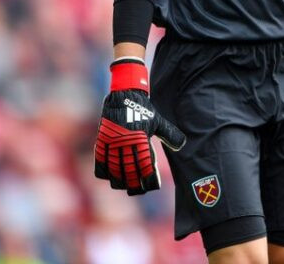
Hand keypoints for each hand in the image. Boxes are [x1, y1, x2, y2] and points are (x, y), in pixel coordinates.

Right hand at [94, 57, 185, 195]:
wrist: (125, 92)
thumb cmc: (143, 108)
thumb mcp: (157, 121)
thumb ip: (169, 134)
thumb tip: (182, 145)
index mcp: (142, 138)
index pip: (146, 165)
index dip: (149, 178)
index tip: (152, 186)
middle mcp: (127, 142)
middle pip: (130, 170)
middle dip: (135, 183)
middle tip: (139, 190)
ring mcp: (113, 141)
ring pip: (115, 168)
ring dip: (120, 180)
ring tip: (125, 187)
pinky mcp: (103, 138)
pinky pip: (101, 159)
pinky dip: (104, 170)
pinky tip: (108, 177)